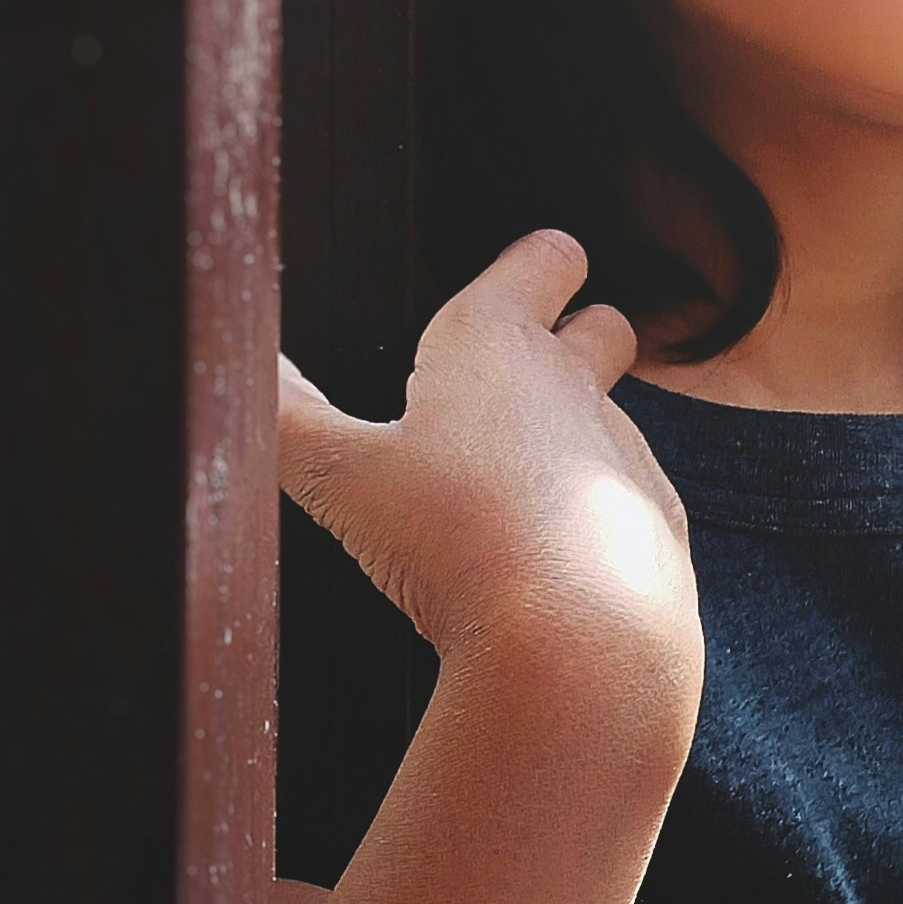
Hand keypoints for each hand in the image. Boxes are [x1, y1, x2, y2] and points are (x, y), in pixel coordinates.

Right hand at [277, 229, 699, 690]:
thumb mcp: (339, 478)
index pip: (543, 260)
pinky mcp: (655, 527)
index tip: (525, 270)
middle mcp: (575, 387)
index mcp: (497, 347)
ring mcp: (624, 456)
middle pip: (603, 326)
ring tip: (516, 488)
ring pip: (614, 418)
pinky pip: (630, 501)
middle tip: (523, 371)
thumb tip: (248, 365)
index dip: (536, 262)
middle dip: (575, 333)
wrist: (579, 643)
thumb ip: (284, 417)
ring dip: (576, 436)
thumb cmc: (457, 542)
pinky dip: (597, 516)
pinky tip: (557, 559)